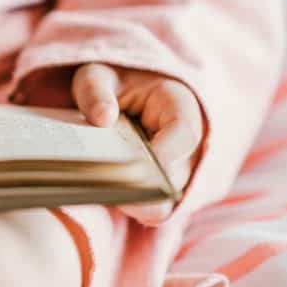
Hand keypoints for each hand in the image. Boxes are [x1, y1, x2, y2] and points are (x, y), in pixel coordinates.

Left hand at [71, 63, 203, 224]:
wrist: (128, 94)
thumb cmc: (115, 83)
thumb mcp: (98, 75)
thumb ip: (95, 91)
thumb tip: (101, 117)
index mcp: (181, 106)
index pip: (184, 136)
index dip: (159, 157)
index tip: (125, 169)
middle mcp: (192, 144)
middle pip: (176, 179)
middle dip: (140, 187)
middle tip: (101, 185)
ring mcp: (184, 171)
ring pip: (167, 203)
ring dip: (134, 201)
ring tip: (101, 188)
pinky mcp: (168, 190)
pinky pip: (155, 211)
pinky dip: (132, 207)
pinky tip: (106, 194)